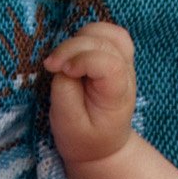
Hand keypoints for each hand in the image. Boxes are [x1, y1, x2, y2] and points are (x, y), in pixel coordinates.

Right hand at [41, 21, 136, 166]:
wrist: (102, 147)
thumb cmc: (83, 138)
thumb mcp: (67, 123)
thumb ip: (64, 89)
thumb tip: (62, 62)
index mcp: (117, 94)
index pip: (109, 63)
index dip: (82, 58)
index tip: (60, 70)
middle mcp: (126, 74)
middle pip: (104, 42)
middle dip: (72, 47)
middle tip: (51, 66)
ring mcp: (124, 63)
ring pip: (107, 32)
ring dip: (80, 38)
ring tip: (64, 60)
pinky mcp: (115, 57)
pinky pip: (105, 33)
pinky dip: (86, 35)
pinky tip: (73, 53)